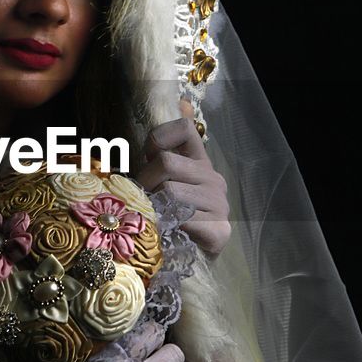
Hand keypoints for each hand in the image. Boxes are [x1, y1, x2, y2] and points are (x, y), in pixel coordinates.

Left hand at [132, 98, 230, 259]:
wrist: (186, 262)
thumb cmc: (165, 219)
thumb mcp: (157, 181)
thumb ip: (160, 151)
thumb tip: (181, 99)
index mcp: (199, 162)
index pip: (183, 128)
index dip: (159, 139)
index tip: (148, 160)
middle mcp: (213, 178)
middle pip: (166, 163)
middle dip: (144, 182)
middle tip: (141, 203)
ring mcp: (220, 204)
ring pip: (170, 192)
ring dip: (151, 209)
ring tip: (150, 221)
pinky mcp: (220, 231)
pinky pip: (183, 221)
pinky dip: (166, 228)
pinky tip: (166, 236)